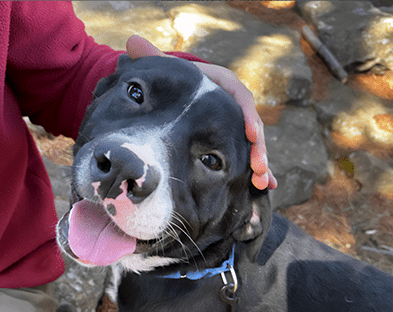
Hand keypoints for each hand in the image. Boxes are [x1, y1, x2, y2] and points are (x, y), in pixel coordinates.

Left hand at [126, 35, 276, 190]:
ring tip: (262, 182)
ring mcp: (237, 125)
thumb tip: (131, 41)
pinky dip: (258, 171)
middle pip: (253, 126)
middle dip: (258, 147)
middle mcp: (236, 105)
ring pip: (254, 145)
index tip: (250, 132)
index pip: (241, 98)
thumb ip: (154, 59)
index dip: (247, 116)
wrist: (182, 97)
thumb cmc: (177, 83)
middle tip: (258, 167)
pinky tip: (264, 187)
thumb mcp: (169, 71)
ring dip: (261, 163)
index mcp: (225, 85)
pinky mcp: (236, 140)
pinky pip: (248, 156)